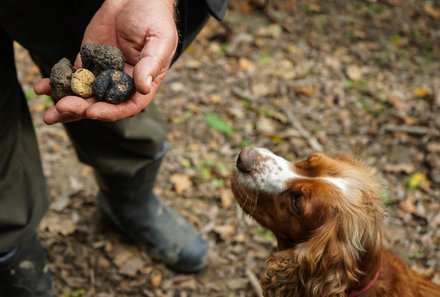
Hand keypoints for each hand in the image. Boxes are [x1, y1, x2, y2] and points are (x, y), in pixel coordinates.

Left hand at [35, 0, 177, 123]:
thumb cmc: (154, 19)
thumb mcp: (159, 41)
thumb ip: (151, 64)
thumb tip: (143, 88)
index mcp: (141, 83)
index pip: (127, 106)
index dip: (110, 112)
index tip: (92, 112)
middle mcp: (121, 83)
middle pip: (101, 103)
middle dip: (81, 109)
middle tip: (62, 107)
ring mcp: (102, 74)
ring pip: (84, 95)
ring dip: (66, 104)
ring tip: (48, 114)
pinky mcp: (87, 61)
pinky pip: (72, 76)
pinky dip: (57, 83)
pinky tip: (43, 87)